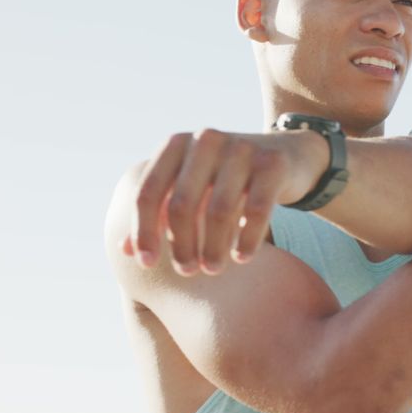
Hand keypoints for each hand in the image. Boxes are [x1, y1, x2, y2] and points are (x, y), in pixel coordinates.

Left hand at [123, 128, 327, 274]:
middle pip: (182, 204)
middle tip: (186, 272)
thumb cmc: (228, 179)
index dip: (144, 231)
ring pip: (219, 211)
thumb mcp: (192, 188)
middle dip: (181, 245)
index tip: (146, 265)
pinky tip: (242, 258)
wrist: (288, 155)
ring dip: (213, 248)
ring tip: (212, 270)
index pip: (149, 192)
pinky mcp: (273, 164)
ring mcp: (242, 149)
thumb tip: (123, 250)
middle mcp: (206, 140)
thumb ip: (159, 214)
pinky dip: (247, 239)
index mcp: (177, 145)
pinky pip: (256, 210)